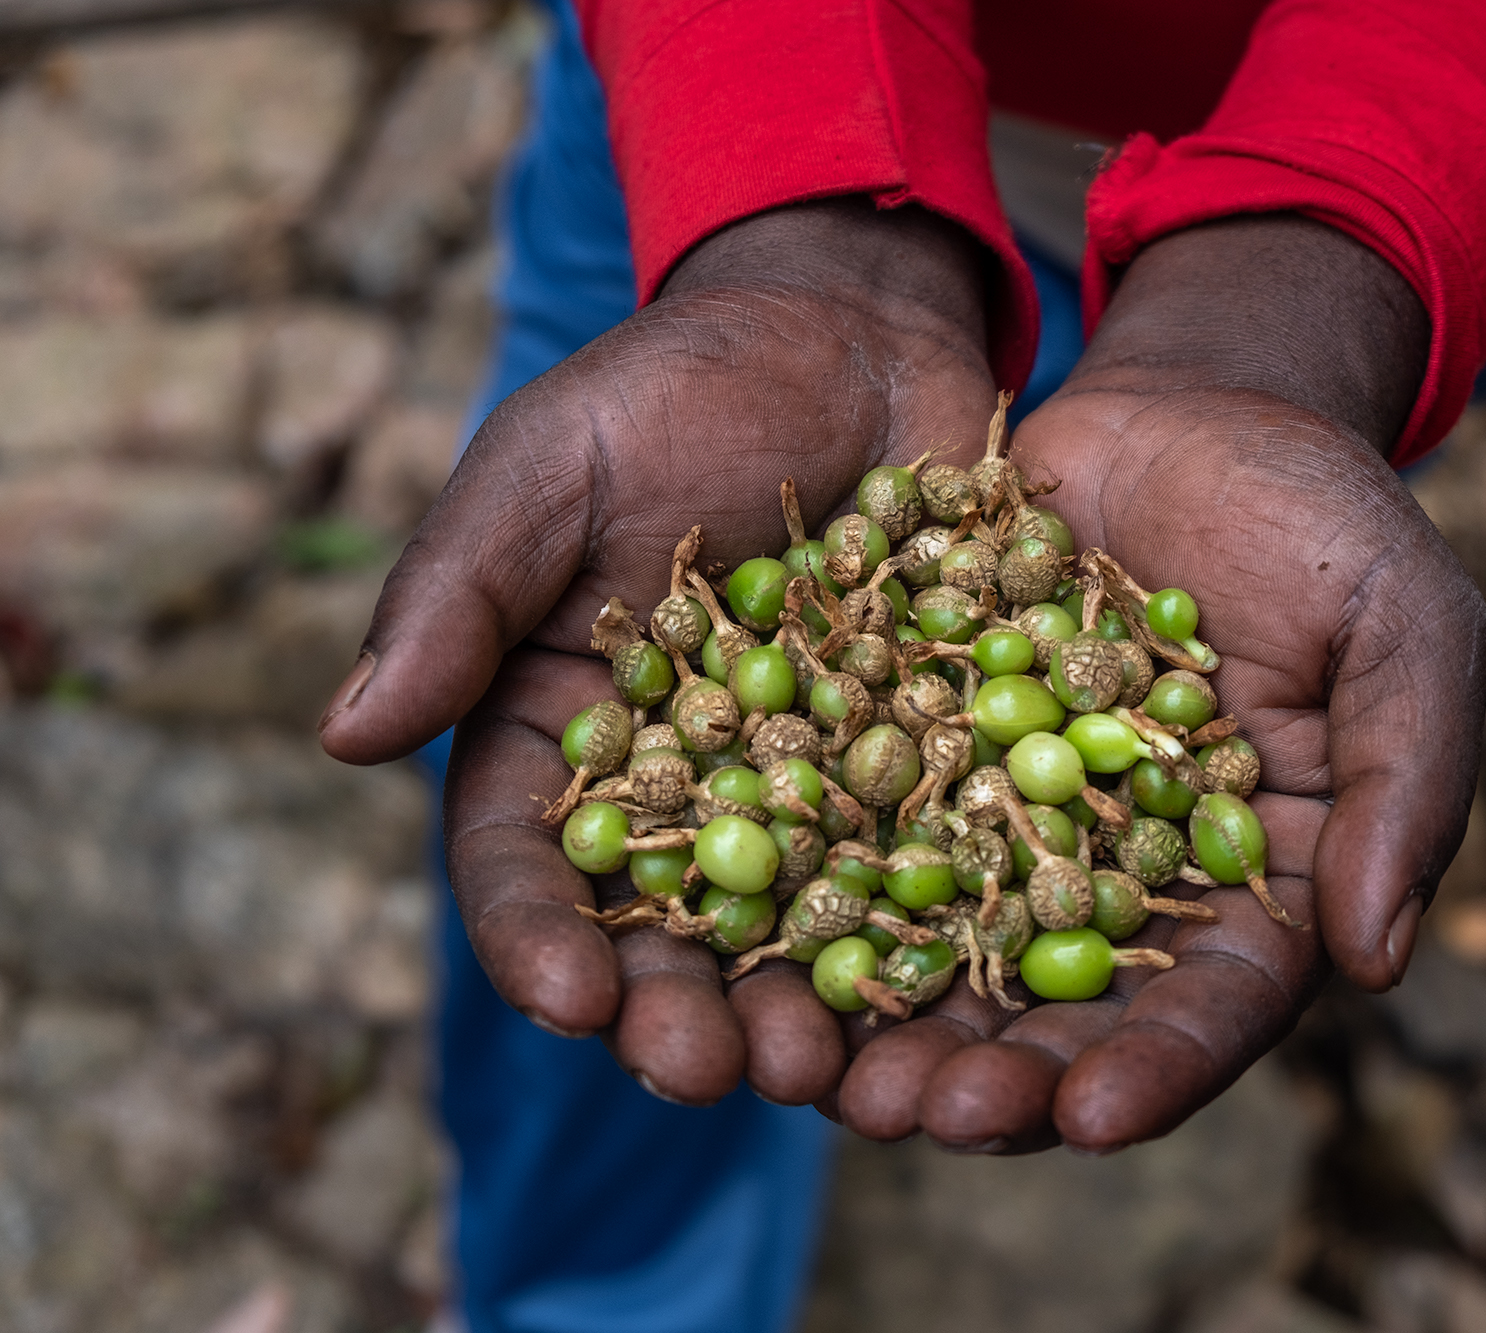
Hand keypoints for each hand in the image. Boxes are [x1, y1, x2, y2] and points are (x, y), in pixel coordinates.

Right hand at [317, 199, 999, 1105]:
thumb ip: (460, 593)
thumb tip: (343, 735)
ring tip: (831, 1073)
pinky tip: (956, 987)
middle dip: (677, 1012)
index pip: (527, 860)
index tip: (568, 1000)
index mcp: (565, 731)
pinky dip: (937, 930)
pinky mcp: (926, 761)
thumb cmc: (676, 384)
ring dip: (807, 1011)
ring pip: (800, 926)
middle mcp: (683, 785)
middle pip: (665, 930)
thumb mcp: (554, 465)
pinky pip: (929, 860)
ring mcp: (811, 783)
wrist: (852, 333)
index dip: (537, 939)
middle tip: (709, 1073)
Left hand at [830, 216, 1485, 1151]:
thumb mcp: (1404, 631)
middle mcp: (1122, 877)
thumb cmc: (1325, 521)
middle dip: (992, 1074)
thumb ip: (1401, 787)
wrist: (1196, 410)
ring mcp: (1012, 819)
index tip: (1094, 1115)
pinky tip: (738, 921)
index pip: (1216, 1003)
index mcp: (1249, 883)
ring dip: (878, 1014)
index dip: (1160, 1066)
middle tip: (918, 1116)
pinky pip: (859, 822)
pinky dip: (804, 874)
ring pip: (941, 942)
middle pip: (1059, 1006)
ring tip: (811, 1064)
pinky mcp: (925, 747)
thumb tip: (1378, 960)